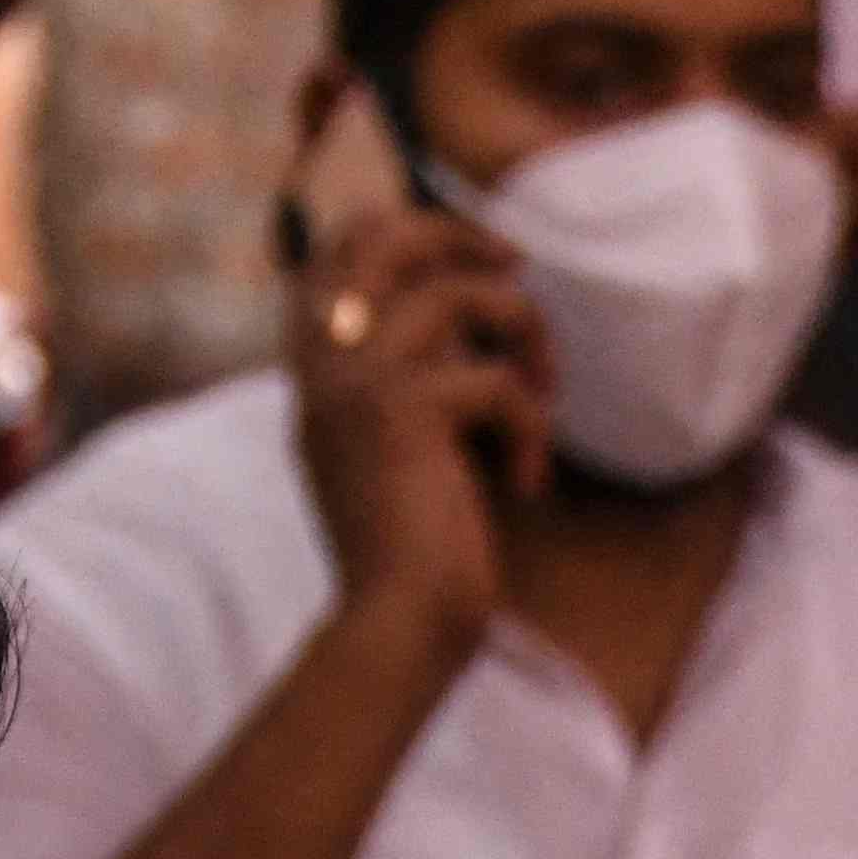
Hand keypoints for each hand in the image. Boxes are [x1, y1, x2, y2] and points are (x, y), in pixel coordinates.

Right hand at [284, 202, 544, 646]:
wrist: (396, 627)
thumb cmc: (412, 555)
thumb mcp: (397, 448)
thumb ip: (406, 377)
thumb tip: (473, 305)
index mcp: (313, 374)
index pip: (337, 253)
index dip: (408, 231)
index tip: (476, 259)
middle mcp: (322, 367)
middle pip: (381, 236)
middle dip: (460, 238)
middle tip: (516, 267)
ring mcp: (355, 385)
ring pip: (455, 294)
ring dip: (522, 332)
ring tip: (544, 394)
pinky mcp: (403, 416)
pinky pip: (495, 380)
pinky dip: (531, 427)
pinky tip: (527, 482)